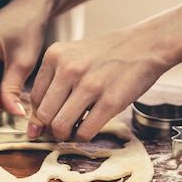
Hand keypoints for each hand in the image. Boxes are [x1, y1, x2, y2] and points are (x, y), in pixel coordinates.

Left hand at [28, 28, 170, 141]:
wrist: (145, 45)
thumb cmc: (108, 55)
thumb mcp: (74, 56)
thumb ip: (54, 83)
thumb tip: (35, 126)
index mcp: (54, 56)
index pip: (35, 98)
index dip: (42, 114)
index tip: (53, 118)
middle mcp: (68, 68)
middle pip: (45, 115)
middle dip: (52, 129)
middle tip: (63, 129)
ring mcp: (89, 85)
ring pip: (60, 127)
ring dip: (66, 136)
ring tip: (75, 130)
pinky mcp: (109, 101)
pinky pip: (84, 132)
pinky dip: (83, 137)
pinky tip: (88, 128)